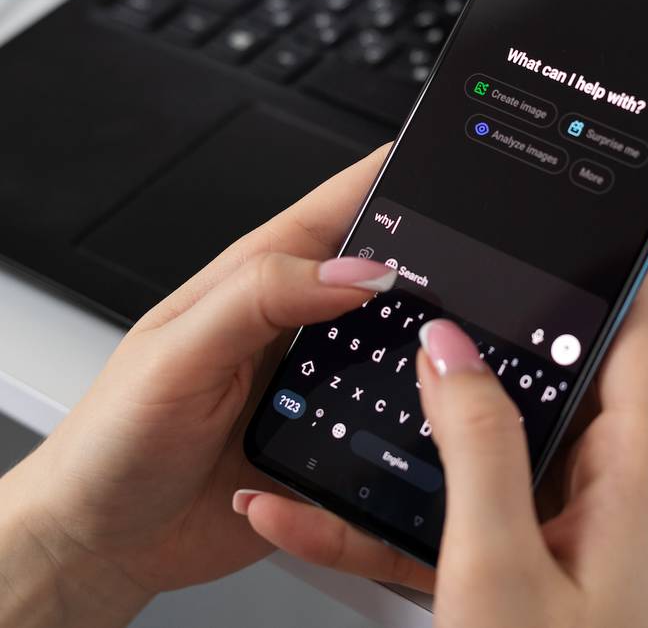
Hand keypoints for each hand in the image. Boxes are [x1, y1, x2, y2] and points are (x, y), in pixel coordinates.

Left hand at [0, 145, 429, 626]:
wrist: (107, 539)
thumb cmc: (117, 436)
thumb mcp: (178, 351)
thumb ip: (262, 296)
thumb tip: (356, 271)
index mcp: (260, 279)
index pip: (340, 206)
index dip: (393, 179)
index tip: (447, 173)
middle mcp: (298, 325)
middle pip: (386, 274)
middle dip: (434, 266)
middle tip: (476, 278)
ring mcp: (320, 383)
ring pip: (402, 346)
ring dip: (430, 348)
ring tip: (457, 355)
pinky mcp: (334, 438)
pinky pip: (393, 420)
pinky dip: (416, 416)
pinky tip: (427, 423)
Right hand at [243, 254, 647, 627]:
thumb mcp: (501, 568)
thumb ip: (478, 446)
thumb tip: (449, 351)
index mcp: (634, 469)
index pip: (640, 330)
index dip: (610, 269)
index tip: (564, 226)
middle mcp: (607, 485)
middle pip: (556, 371)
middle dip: (489, 333)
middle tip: (423, 295)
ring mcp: (560, 521)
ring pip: (489, 439)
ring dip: (420, 423)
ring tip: (354, 390)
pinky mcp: (518, 555)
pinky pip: (454, 508)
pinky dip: (390, 507)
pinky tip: (312, 510)